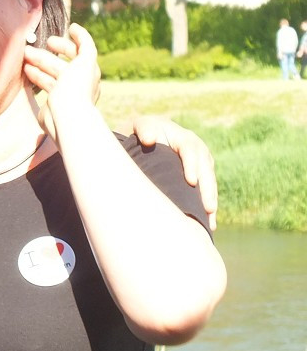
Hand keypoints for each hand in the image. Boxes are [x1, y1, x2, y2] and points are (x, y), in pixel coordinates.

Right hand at [23, 23, 101, 144]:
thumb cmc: (76, 87)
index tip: (50, 40)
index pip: (76, 53)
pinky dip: (35, 76)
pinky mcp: (52, 103)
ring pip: (49, 74)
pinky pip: (43, 85)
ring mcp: (63, 93)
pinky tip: (26, 71)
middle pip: (58, 64)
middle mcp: (76, 82)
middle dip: (43, 55)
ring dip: (37, 64)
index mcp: (87, 72)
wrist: (66, 117)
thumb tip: (74, 28)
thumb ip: (83, 41)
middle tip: (28, 49)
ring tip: (24, 58)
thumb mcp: (86, 59)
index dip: (64, 45)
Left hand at [130, 115, 218, 230]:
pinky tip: (209, 224)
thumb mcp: (140, 126)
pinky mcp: (199, 175)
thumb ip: (144, 129)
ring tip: (210, 221)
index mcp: (183, 137)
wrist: (146, 136)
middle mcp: (197, 149)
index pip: (191, 150)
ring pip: (209, 182)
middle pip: (205, 169)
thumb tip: (150, 140)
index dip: (192, 165)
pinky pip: (206, 191)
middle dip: (207, 189)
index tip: (191, 182)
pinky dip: (207, 207)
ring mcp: (200, 163)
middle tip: (208, 208)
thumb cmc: (141, 132)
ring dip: (210, 201)